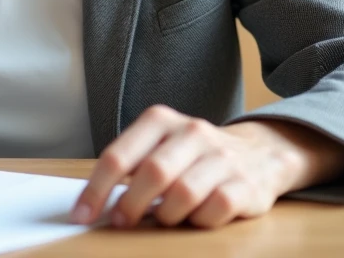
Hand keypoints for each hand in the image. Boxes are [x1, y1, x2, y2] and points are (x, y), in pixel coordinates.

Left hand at [71, 106, 341, 229]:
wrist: (260, 152)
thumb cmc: (193, 156)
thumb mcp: (160, 147)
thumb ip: (131, 167)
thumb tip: (93, 203)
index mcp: (161, 121)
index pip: (119, 155)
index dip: (97, 189)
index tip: (82, 215)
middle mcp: (192, 132)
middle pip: (153, 173)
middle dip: (131, 204)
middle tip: (122, 222)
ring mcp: (222, 157)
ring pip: (184, 193)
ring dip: (167, 214)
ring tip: (165, 217)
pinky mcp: (246, 183)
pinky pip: (215, 209)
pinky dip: (199, 221)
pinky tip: (197, 218)